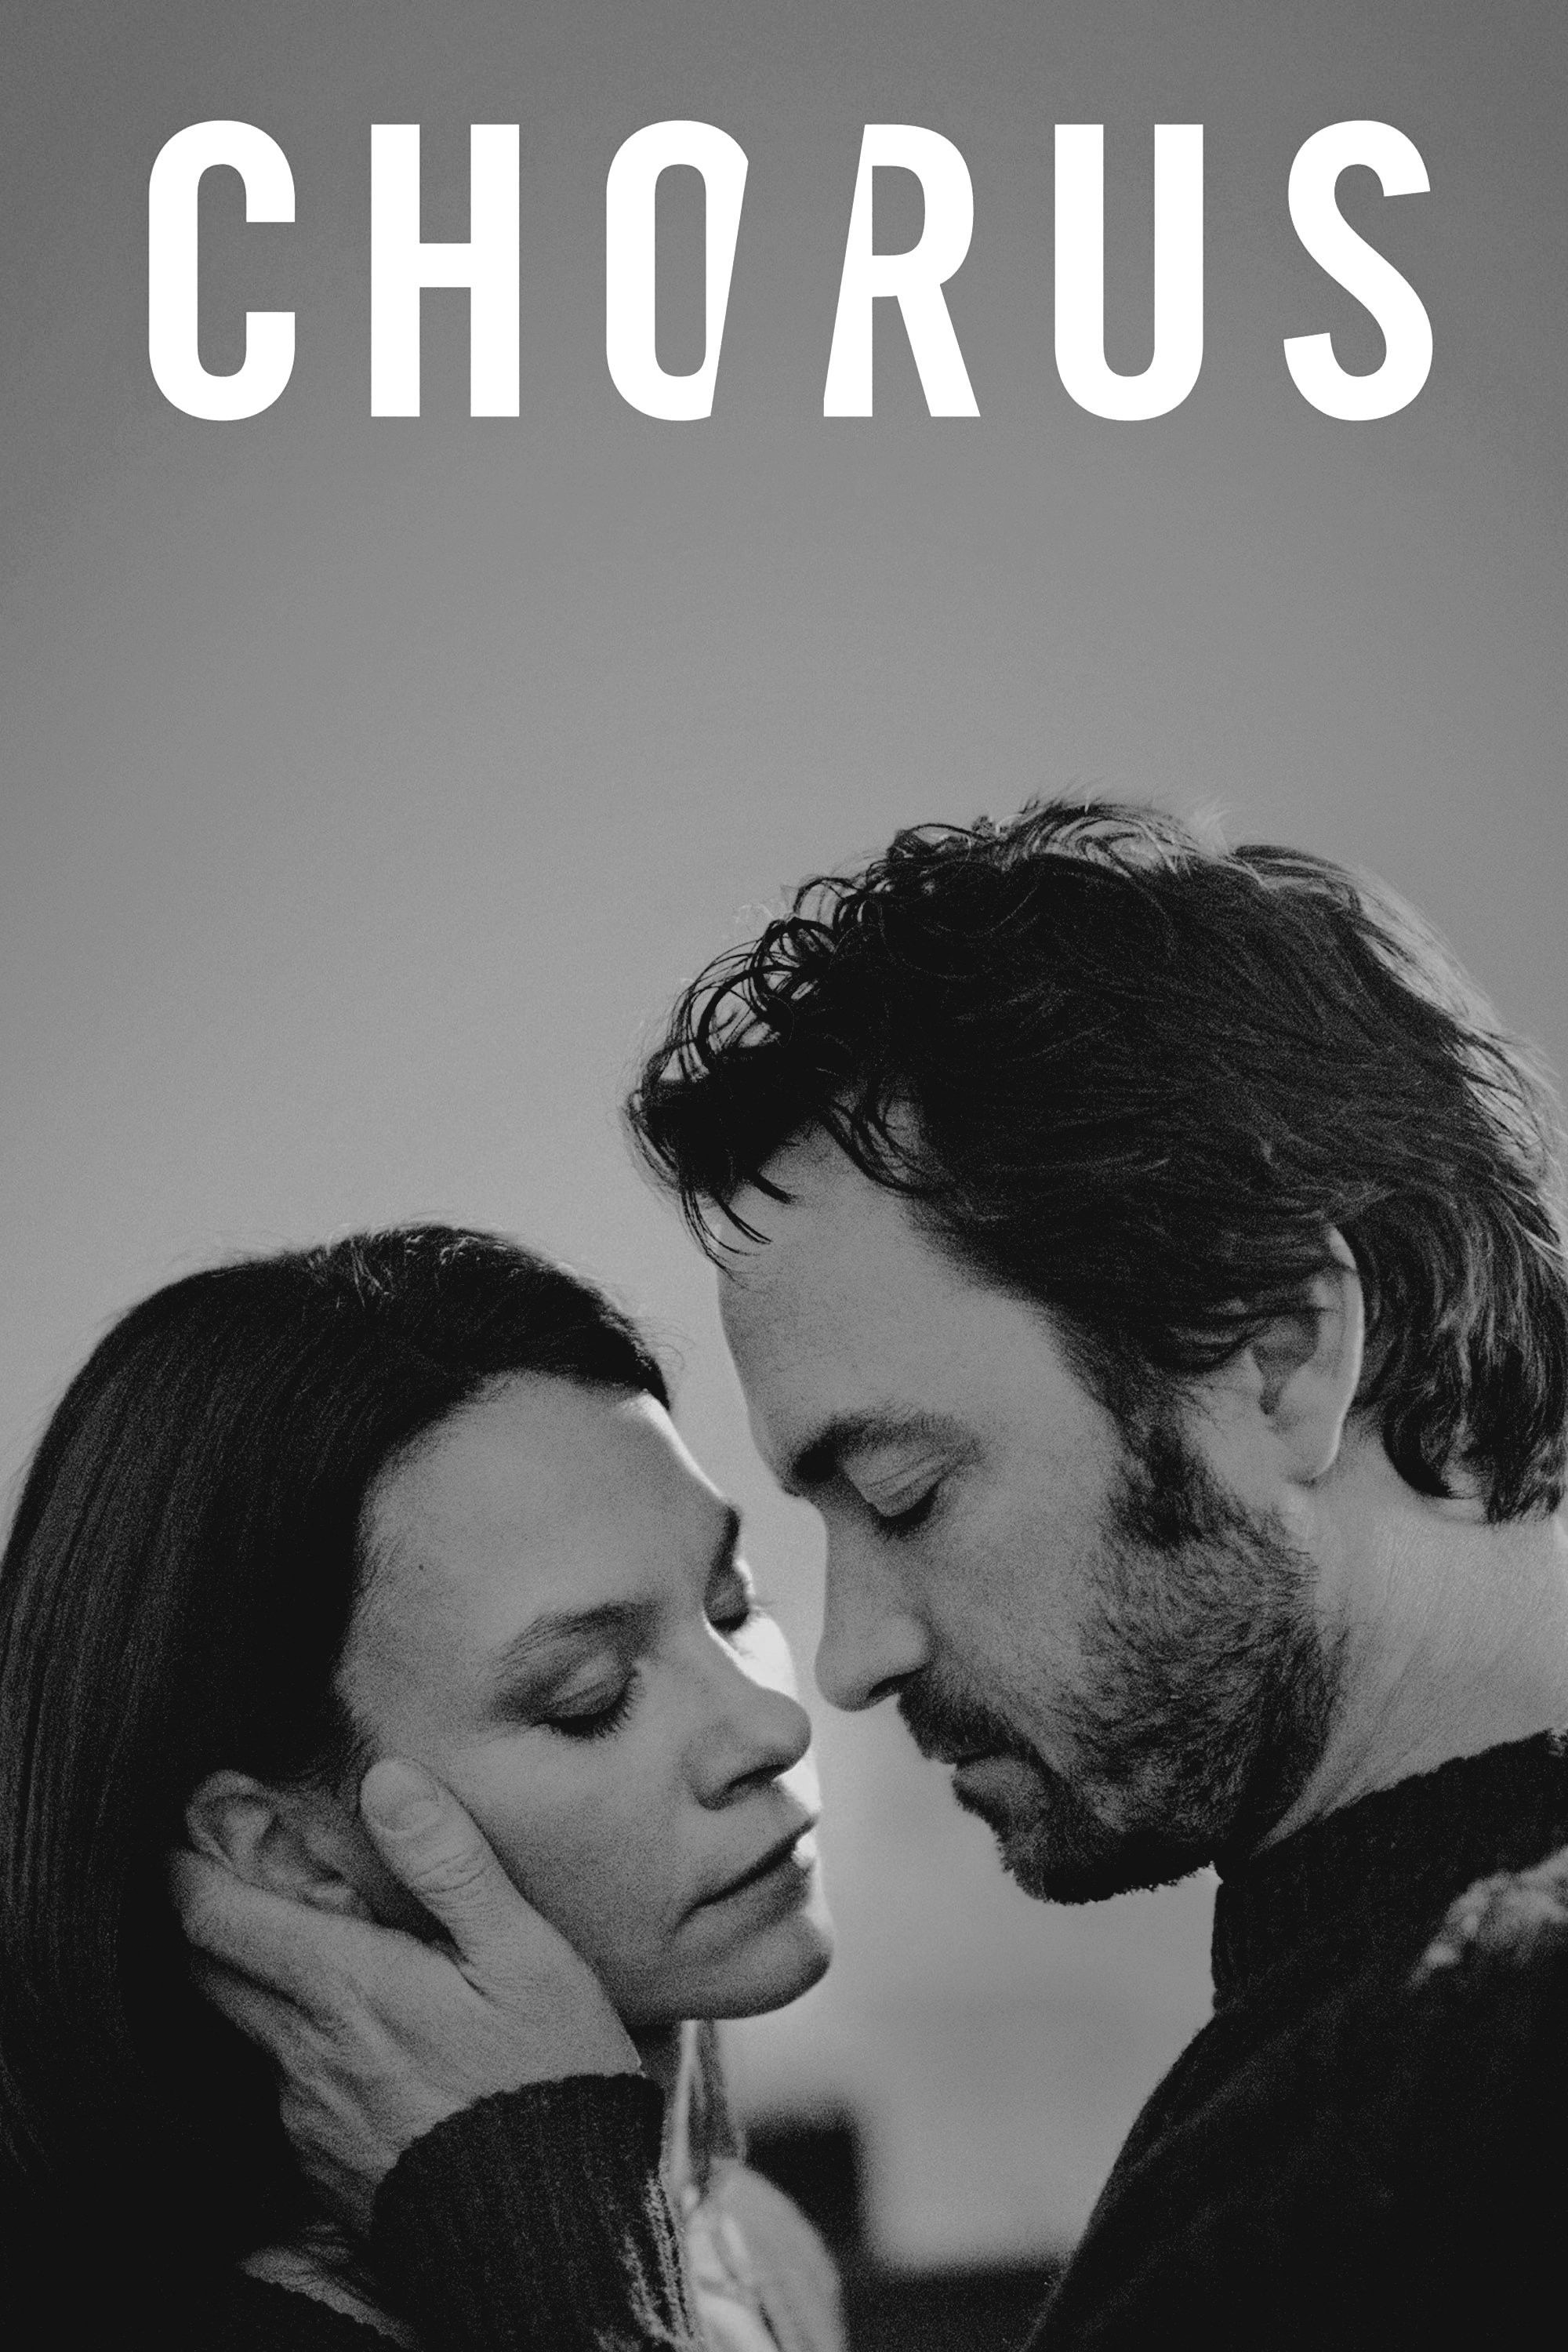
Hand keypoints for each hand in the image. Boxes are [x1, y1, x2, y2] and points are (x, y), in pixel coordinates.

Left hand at [171, 1759, 640, 2235]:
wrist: (548, 2230)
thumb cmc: (548, 2078)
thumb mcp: (524, 1955)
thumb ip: (450, 1863)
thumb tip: (389, 1780)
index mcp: (345, 1988)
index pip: (213, 1917)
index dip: (184, 1864)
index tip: (188, 1825)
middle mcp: (304, 2051)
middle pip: (206, 1969)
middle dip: (205, 1914)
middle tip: (235, 1869)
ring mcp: (307, 2113)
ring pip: (250, 2025)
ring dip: (262, 1980)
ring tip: (321, 1947)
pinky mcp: (322, 2159)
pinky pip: (288, 2085)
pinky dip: (305, 2045)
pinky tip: (368, 2037)